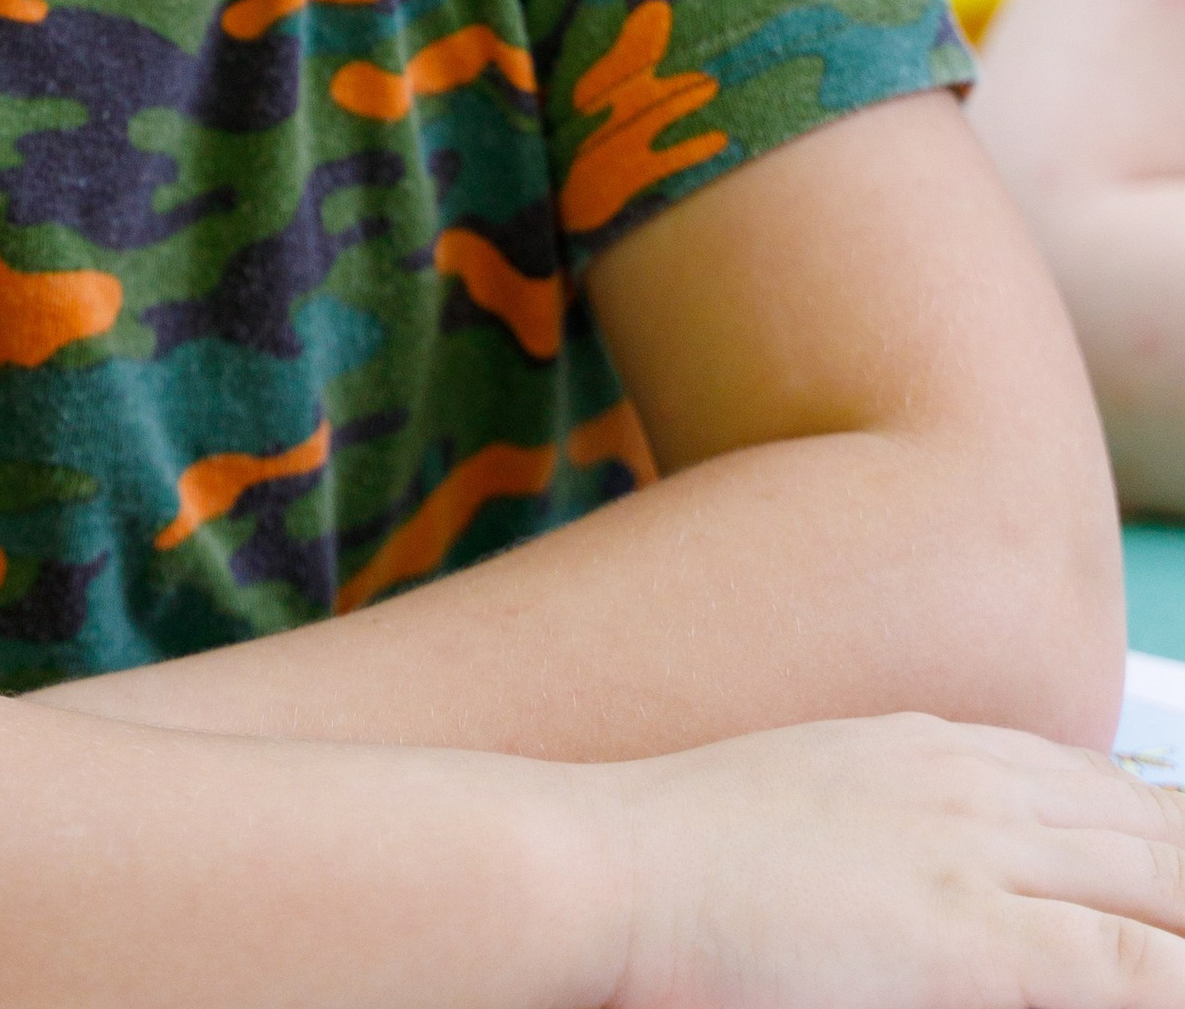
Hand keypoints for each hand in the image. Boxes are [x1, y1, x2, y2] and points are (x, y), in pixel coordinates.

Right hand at [594, 713, 1184, 1006]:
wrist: (604, 862)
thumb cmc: (673, 857)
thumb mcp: (799, 804)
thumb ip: (883, 823)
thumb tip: (917, 877)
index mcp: (926, 748)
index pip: (1093, 785)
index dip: (1158, 832)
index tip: (1174, 866)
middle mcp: (968, 785)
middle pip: (1145, 831)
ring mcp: (975, 856)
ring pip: (1159, 892)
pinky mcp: (974, 940)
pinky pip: (1125, 968)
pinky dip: (1171, 974)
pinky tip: (1182, 984)